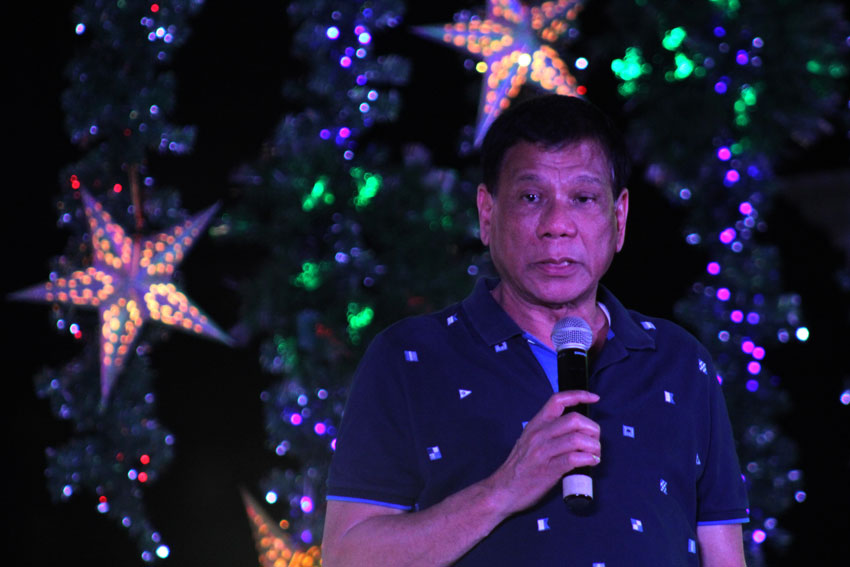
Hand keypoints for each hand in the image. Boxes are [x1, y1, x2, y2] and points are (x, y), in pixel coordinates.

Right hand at [483, 390, 600, 515]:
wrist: (502, 490)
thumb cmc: (518, 467)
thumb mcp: (529, 440)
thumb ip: (548, 432)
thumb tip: (576, 430)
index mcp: (535, 424)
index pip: (558, 401)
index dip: (579, 395)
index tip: (594, 398)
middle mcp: (539, 434)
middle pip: (574, 419)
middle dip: (592, 429)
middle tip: (595, 441)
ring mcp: (543, 452)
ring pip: (577, 439)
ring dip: (594, 446)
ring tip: (595, 455)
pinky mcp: (548, 470)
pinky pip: (574, 458)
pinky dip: (588, 459)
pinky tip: (590, 462)